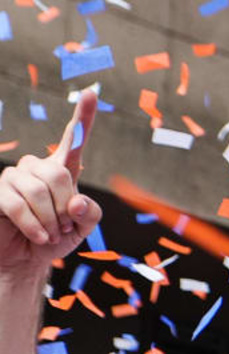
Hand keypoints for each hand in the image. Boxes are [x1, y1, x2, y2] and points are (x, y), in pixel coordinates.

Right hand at [0, 90, 101, 278]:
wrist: (26, 261)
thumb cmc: (55, 239)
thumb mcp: (83, 228)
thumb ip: (91, 213)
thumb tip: (77, 202)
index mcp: (61, 170)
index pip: (74, 139)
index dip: (83, 117)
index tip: (89, 92)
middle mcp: (36, 168)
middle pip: (58, 174)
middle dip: (65, 206)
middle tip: (65, 228)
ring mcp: (12, 178)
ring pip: (37, 189)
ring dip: (50, 219)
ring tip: (51, 234)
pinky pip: (16, 204)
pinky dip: (33, 224)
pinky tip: (39, 236)